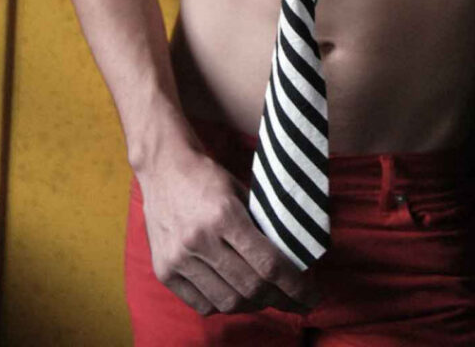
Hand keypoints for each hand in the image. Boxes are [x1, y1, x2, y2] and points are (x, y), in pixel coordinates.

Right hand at [136, 146, 319, 315]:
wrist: (163, 168)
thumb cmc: (208, 176)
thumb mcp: (240, 191)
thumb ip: (261, 224)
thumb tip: (293, 257)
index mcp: (224, 214)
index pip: (268, 263)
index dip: (294, 285)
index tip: (311, 296)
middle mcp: (199, 239)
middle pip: (250, 287)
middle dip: (280, 299)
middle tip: (296, 301)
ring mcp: (178, 258)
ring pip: (227, 301)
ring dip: (254, 305)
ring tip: (268, 298)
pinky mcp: (164, 270)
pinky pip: (202, 304)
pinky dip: (224, 306)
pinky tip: (237, 296)